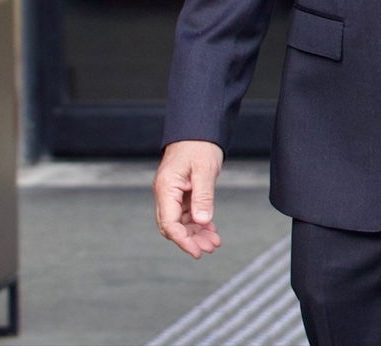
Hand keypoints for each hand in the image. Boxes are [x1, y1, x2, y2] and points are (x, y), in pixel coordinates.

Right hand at [155, 140, 224, 257]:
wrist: (198, 128)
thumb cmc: (199, 144)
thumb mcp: (205, 170)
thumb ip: (203, 196)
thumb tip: (202, 222)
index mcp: (166, 188)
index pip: (169, 223)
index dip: (183, 240)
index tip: (197, 251)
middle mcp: (166, 193)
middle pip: (173, 226)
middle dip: (191, 239)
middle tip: (210, 248)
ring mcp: (173, 193)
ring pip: (180, 221)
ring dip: (196, 233)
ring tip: (214, 241)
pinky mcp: (181, 191)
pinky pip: (187, 213)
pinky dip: (198, 222)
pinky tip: (211, 228)